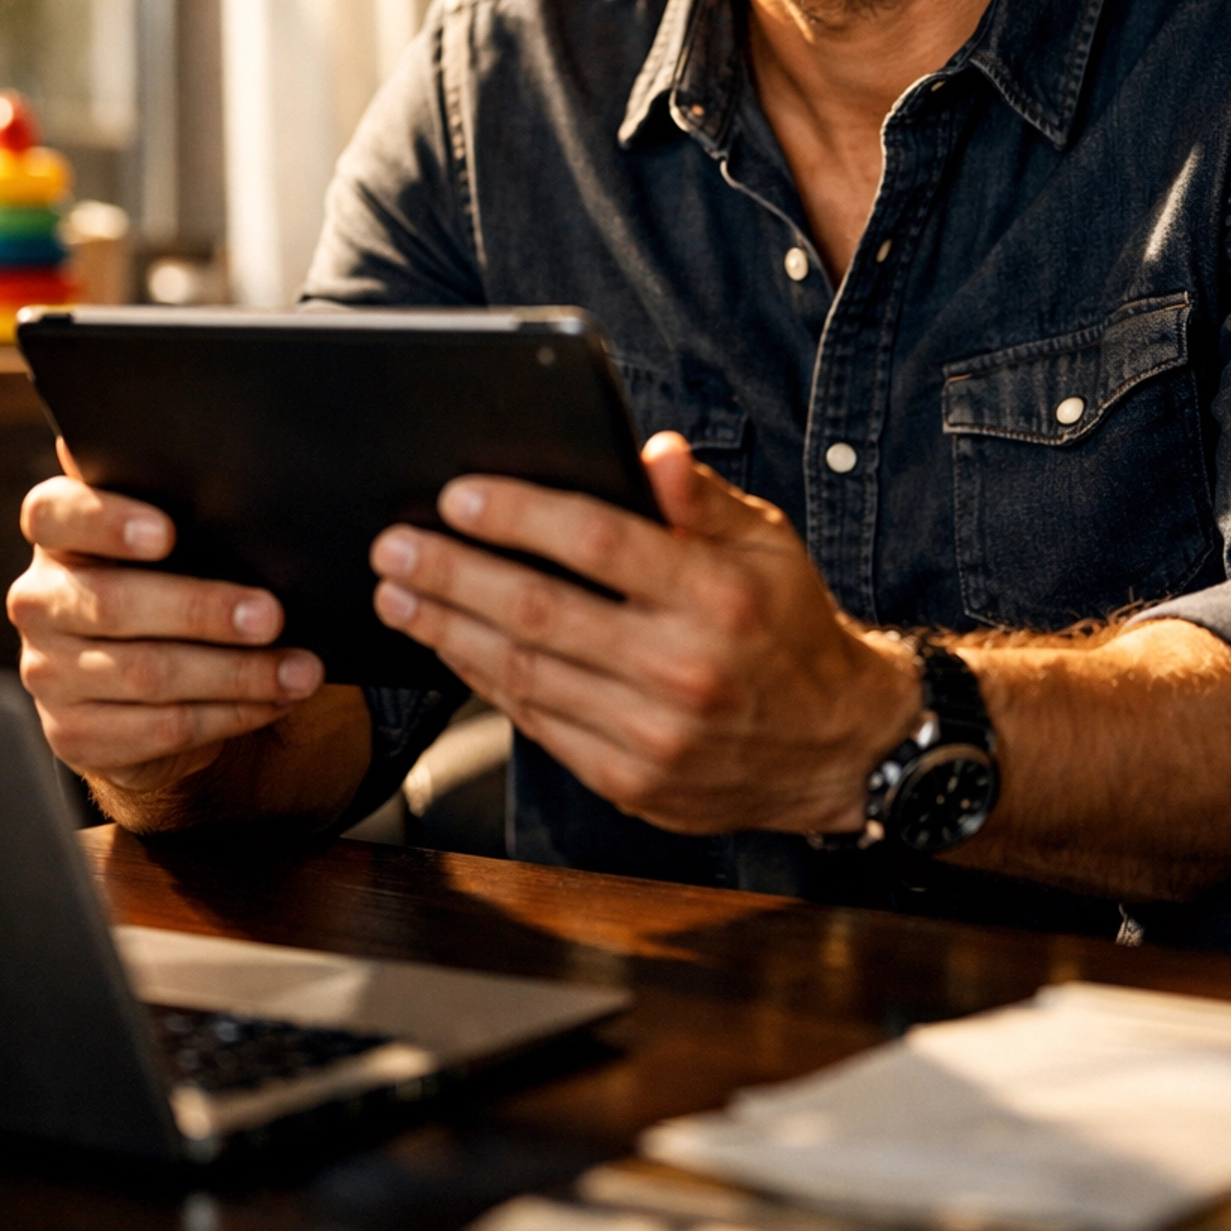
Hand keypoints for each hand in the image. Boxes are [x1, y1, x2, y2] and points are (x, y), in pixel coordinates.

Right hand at [9, 439, 329, 816]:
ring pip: (145, 674)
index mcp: (58, 536)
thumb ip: (182, 506)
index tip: (167, 533)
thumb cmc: (170, 582)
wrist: (136, 688)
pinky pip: (160, 727)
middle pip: (113, 602)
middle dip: (203, 610)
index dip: (106, 520)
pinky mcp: (74, 732)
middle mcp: (39, 600)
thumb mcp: (173, 543)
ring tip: (301, 669)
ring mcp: (48, 671)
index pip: (53, 514)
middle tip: (272, 614)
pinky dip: (230, 714)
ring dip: (236, 674)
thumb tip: (253, 476)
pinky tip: (276, 700)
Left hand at [370, 432, 917, 835]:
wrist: (836, 748)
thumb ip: (700, 499)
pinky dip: (483, 681)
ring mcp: (652, 734)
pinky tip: (450, 646)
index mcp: (717, 595)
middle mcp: (682, 667)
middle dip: (452, 574)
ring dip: (447, 629)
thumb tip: (650, 450)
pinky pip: (536, 723)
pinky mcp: (629, 780)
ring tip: (397, 594)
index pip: (597, 542)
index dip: (519, 515)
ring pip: (524, 673)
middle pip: (540, 611)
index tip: (457, 493)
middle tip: (393, 545)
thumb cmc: (791, 627)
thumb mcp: (768, 543)